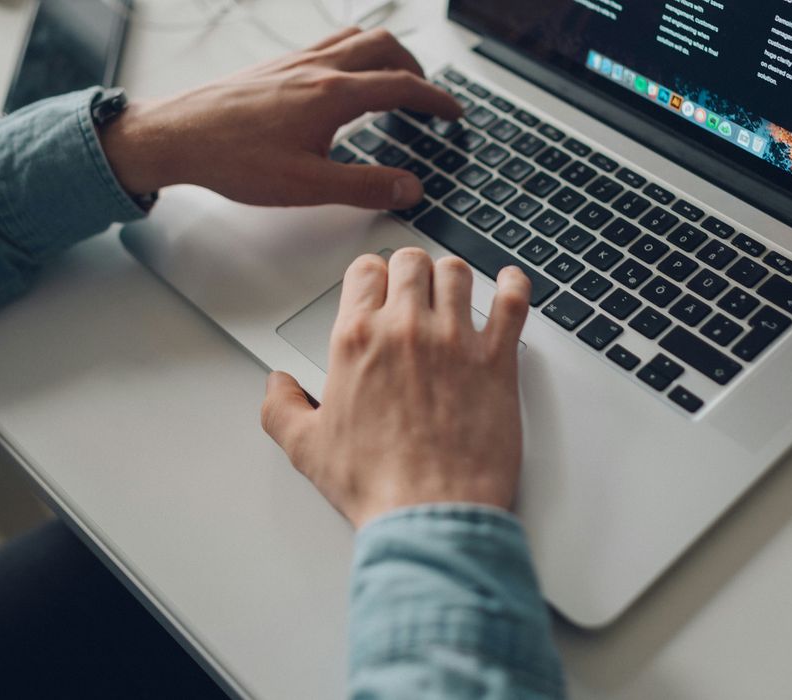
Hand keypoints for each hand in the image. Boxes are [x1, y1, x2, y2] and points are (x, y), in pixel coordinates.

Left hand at [99, 27, 461, 209]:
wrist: (176, 136)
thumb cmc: (233, 159)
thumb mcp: (307, 186)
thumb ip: (365, 186)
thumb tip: (409, 187)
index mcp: (332, 95)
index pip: (401, 86)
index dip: (435, 99)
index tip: (453, 113)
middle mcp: (317, 68)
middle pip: (385, 47)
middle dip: (416, 68)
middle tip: (428, 96)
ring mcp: (295, 61)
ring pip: (356, 38)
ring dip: (386, 53)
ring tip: (395, 79)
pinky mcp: (276, 66)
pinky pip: (328, 44)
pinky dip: (353, 53)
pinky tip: (343, 79)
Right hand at [260, 250, 530, 528]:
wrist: (430, 513)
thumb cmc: (377, 484)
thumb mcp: (307, 448)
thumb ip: (282, 407)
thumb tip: (277, 385)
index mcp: (358, 340)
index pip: (365, 271)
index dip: (372, 276)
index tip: (377, 286)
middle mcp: (406, 329)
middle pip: (411, 263)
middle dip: (411, 271)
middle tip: (414, 289)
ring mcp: (455, 340)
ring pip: (457, 273)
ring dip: (452, 278)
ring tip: (453, 291)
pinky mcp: (497, 359)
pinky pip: (512, 301)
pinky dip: (513, 285)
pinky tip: (508, 284)